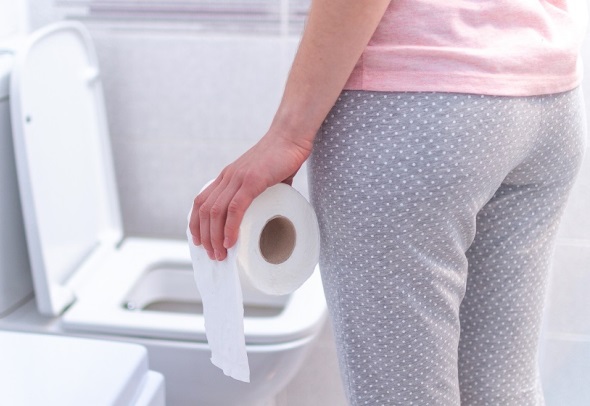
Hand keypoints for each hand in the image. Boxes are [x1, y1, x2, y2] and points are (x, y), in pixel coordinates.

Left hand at [189, 133, 311, 260]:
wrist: (292, 136)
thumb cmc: (283, 156)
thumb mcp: (265, 177)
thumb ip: (264, 192)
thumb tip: (274, 208)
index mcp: (227, 177)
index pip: (201, 202)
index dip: (196, 224)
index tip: (200, 242)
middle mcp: (227, 177)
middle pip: (204, 211)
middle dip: (205, 237)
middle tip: (213, 256)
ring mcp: (238, 178)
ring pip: (216, 212)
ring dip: (215, 237)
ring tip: (221, 254)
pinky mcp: (252, 181)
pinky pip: (235, 208)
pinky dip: (230, 228)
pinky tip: (230, 242)